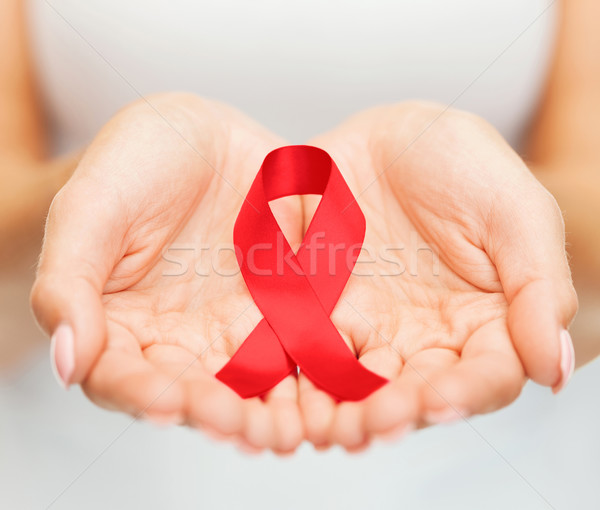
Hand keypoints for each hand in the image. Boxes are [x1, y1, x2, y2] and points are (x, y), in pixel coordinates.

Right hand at [30, 93, 303, 453]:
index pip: (123, 377)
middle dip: (219, 414)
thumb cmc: (134, 164)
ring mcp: (236, 327)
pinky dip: (316, 371)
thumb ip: (70, 280)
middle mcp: (180, 339)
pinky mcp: (285, 310)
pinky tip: (333, 382)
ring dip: (272, 411)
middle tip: (241, 425)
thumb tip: (68, 362)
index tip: (169, 401)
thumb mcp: (93, 206)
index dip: (143, 393)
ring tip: (291, 426)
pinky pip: (302, 347)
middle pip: (196, 393)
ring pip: (254, 384)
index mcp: (120, 325)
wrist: (201, 136)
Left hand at [298, 102, 577, 450]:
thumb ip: (538, 285)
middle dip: (396, 412)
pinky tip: (291, 394)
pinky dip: (300, 378)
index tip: (440, 401)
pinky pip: (308, 353)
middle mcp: (428, 337)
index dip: (466, 393)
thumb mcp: (513, 210)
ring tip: (330, 424)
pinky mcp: (320, 313)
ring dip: (345, 410)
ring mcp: (371, 328)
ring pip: (360, 386)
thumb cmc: (459, 163)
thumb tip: (552, 369)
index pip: (486, 375)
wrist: (386, 137)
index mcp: (486, 320)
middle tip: (375, 422)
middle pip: (417, 393)